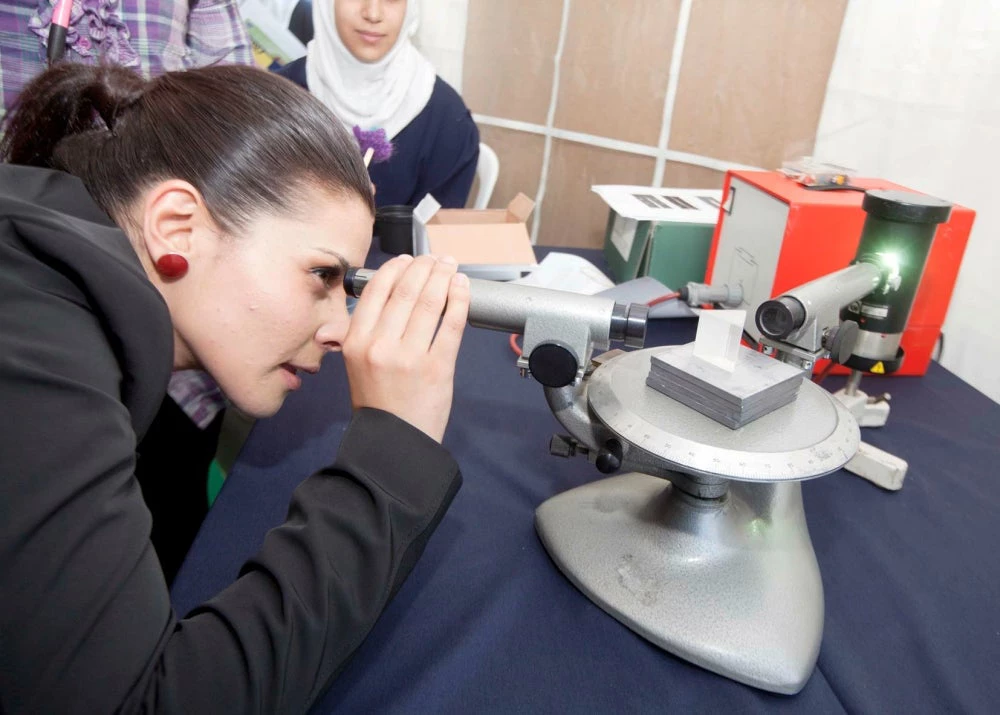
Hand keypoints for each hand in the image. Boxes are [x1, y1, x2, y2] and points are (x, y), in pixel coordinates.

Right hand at [341, 254, 469, 441]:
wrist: (393, 442)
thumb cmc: (378, 403)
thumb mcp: (354, 364)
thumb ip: (360, 330)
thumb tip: (378, 294)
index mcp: (355, 341)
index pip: (377, 291)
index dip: (396, 268)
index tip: (409, 260)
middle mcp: (379, 345)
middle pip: (406, 290)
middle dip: (425, 267)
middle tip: (435, 259)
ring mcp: (410, 356)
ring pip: (430, 302)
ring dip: (443, 276)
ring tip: (450, 266)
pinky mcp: (437, 367)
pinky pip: (451, 324)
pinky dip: (459, 299)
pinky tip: (462, 287)